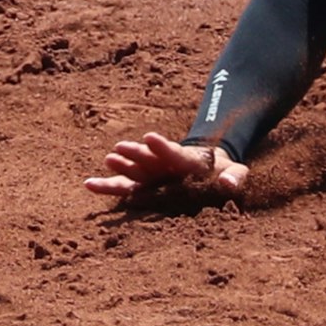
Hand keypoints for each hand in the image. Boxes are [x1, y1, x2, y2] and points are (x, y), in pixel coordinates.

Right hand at [83, 132, 249, 210]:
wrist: (206, 167)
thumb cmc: (222, 172)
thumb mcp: (235, 173)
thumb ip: (235, 177)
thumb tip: (228, 184)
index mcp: (187, 161)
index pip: (174, 153)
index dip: (163, 147)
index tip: (150, 137)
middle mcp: (165, 164)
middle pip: (149, 159)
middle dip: (136, 155)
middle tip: (119, 149)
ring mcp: (153, 173)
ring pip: (134, 170)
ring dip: (122, 166)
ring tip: (108, 160)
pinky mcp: (145, 185)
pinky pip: (126, 188)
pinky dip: (109, 187)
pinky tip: (89, 185)